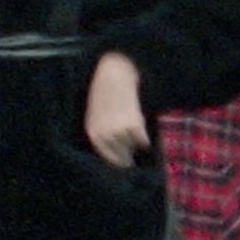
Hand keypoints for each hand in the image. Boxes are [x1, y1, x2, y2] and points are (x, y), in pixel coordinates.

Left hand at [83, 53, 149, 167]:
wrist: (114, 75)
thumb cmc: (104, 93)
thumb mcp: (95, 115)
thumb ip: (101, 134)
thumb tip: (114, 151)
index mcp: (93, 133)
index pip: (107, 158)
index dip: (117, 162)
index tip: (124, 165)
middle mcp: (105, 135)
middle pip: (121, 158)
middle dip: (127, 157)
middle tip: (132, 156)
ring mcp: (119, 131)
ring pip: (133, 149)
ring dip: (135, 145)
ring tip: (133, 133)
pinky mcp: (134, 125)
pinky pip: (143, 142)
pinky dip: (145, 139)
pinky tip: (142, 130)